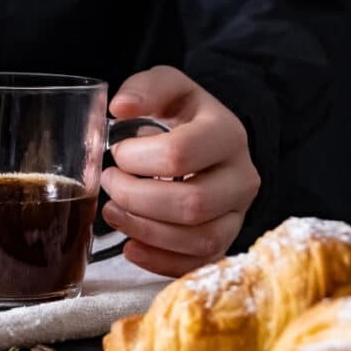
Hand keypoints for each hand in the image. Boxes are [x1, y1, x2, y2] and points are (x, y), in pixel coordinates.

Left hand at [101, 65, 259, 276]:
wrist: (210, 141)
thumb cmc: (184, 116)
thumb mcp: (168, 87)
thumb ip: (145, 88)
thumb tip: (121, 107)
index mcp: (227, 135)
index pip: (180, 154)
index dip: (136, 158)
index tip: (117, 152)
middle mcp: (241, 178)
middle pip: (191, 203)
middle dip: (136, 197)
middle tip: (109, 183)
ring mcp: (237, 214)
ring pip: (197, 239)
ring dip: (144, 231)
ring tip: (113, 213)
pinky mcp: (225, 241)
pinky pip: (197, 263)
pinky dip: (159, 261)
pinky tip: (131, 246)